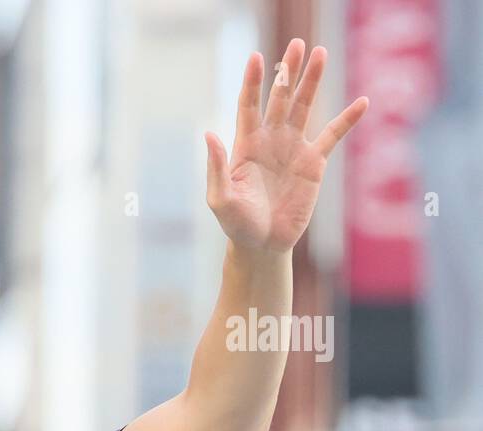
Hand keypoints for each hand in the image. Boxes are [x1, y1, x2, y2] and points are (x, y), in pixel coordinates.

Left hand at [205, 39, 368, 252]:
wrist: (262, 245)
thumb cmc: (237, 224)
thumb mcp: (221, 199)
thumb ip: (217, 167)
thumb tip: (209, 134)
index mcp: (246, 145)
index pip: (249, 105)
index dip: (253, 82)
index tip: (256, 57)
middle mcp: (270, 140)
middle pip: (279, 98)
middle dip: (288, 71)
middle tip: (297, 44)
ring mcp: (293, 148)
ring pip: (304, 107)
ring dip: (312, 82)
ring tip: (321, 53)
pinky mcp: (314, 163)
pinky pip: (333, 135)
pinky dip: (347, 120)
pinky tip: (362, 102)